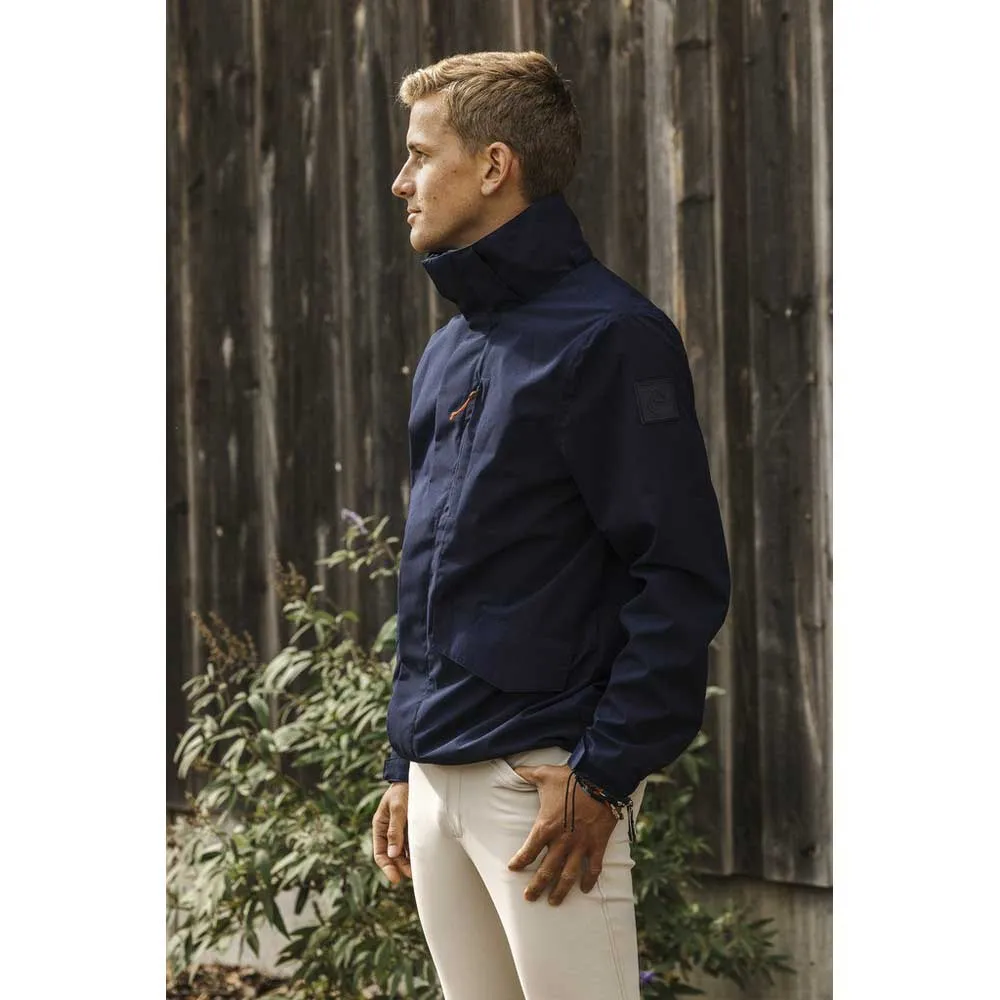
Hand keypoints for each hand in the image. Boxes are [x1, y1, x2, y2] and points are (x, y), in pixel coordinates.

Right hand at [372, 782, 411, 884]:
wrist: (413, 777)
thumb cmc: (403, 791)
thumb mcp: (398, 808)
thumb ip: (395, 830)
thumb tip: (392, 854)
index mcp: (379, 826)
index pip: (380, 853)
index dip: (387, 867)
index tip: (395, 879)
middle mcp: (388, 831)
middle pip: (391, 855)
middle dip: (399, 867)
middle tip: (411, 875)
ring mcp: (399, 830)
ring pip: (401, 852)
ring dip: (407, 862)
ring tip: (417, 871)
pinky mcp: (410, 828)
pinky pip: (410, 845)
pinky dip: (414, 853)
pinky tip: (422, 858)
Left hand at [506, 764, 618, 905]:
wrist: (600, 779)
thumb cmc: (570, 777)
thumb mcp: (543, 773)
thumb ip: (525, 774)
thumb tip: (511, 767)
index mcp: (546, 826)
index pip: (528, 851)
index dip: (519, 862)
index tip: (513, 868)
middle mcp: (561, 841)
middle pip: (546, 871)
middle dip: (536, 886)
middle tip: (530, 898)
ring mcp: (580, 845)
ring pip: (568, 875)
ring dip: (560, 891)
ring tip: (554, 902)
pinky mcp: (597, 845)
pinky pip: (593, 869)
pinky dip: (589, 880)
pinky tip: (585, 889)